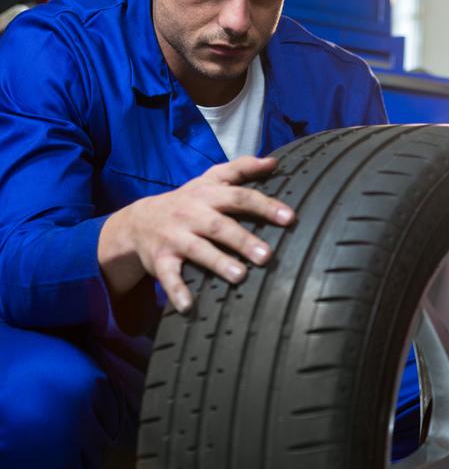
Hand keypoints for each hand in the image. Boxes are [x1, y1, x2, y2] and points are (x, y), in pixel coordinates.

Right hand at [98, 155, 294, 313]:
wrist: (138, 221)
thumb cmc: (187, 202)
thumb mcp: (210, 180)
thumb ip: (241, 169)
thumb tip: (274, 161)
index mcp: (208, 196)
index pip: (239, 197)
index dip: (264, 206)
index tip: (289, 218)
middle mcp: (191, 215)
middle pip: (220, 226)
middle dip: (243, 240)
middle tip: (266, 255)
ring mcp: (175, 238)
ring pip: (197, 250)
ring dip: (218, 263)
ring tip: (240, 275)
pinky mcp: (160, 261)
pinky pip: (168, 277)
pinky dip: (177, 291)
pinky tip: (189, 306)